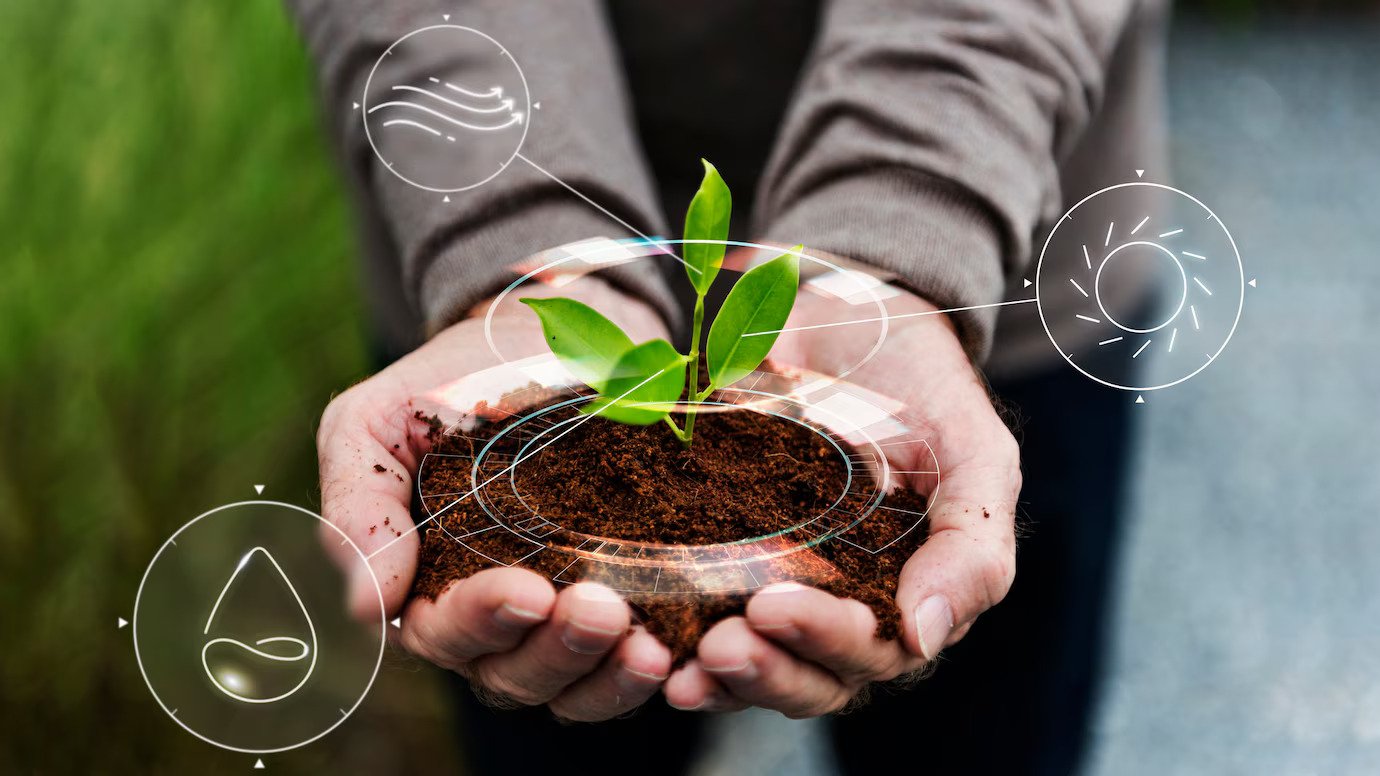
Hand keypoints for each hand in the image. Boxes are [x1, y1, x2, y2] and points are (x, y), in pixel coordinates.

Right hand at [316, 275, 675, 720]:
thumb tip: (368, 607)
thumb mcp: (375, 425)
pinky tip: (678, 648)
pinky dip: (653, 666)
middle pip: (516, 673)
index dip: (482, 620)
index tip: (527, 589)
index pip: (445, 632)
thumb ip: (359, 508)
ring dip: (609, 674)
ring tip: (648, 646)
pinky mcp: (627, 605)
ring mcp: (561, 619)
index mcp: (425, 589)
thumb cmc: (444, 386)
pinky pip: (633, 662)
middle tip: (599, 609)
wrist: (542, 338)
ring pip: (577, 685)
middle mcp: (494, 622)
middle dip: (557, 650)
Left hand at [664, 283, 1019, 716]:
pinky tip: (645, 643)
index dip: (824, 642)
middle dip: (764, 670)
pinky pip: (699, 615)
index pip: (871, 652)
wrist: (856, 318)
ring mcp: (783, 586)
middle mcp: (845, 609)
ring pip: (754, 663)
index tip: (774, 606)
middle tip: (720, 644)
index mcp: (908, 598)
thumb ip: (972, 546)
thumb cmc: (928, 389)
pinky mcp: (725, 555)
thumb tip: (923, 639)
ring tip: (680, 665)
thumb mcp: (975, 454)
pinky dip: (675, 638)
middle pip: (808, 677)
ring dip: (719, 676)